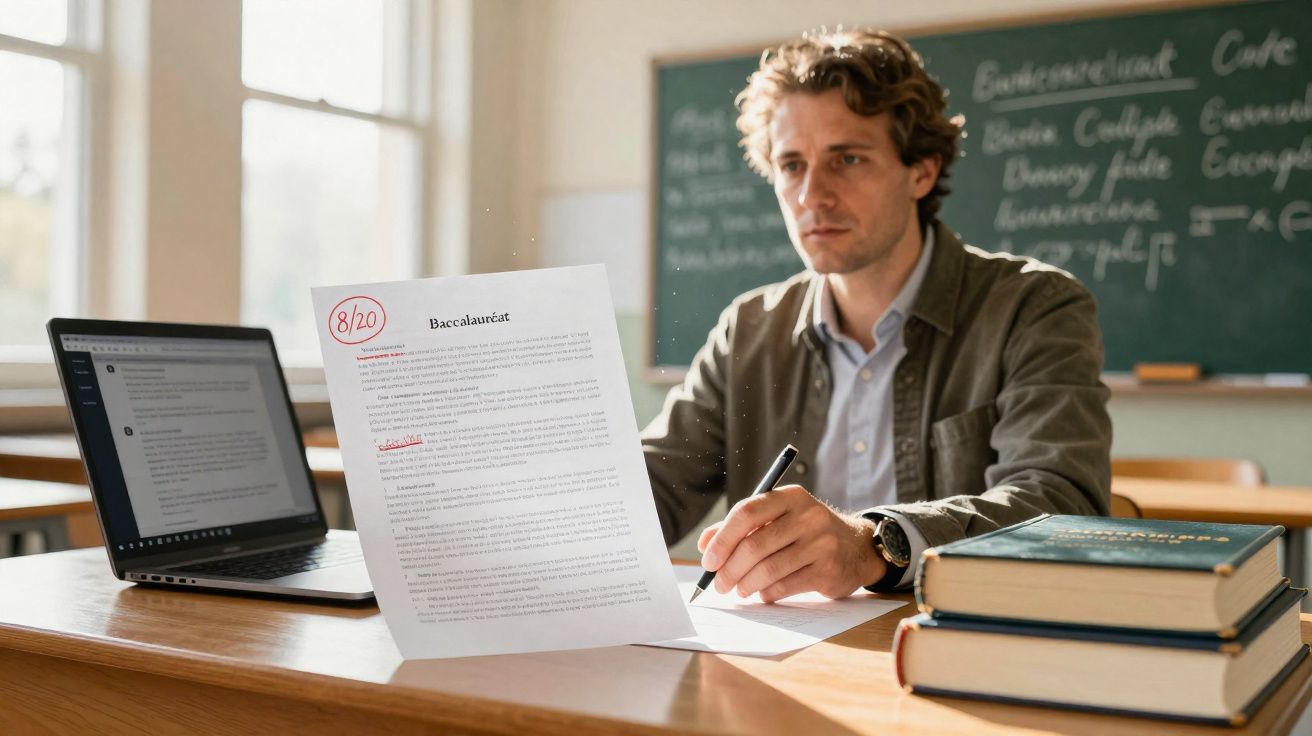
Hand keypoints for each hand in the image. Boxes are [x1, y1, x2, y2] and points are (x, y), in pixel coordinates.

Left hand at [696, 485, 885, 602]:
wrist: (857, 548)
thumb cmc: (805, 532)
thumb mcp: (779, 519)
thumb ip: (742, 527)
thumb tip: (706, 544)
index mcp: (790, 497)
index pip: (747, 512)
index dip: (723, 538)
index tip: (709, 560)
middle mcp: (808, 516)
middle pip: (756, 544)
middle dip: (730, 569)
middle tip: (719, 584)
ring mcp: (821, 543)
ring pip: (769, 568)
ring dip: (746, 584)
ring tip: (738, 590)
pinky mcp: (828, 570)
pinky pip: (786, 585)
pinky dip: (767, 593)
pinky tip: (761, 594)